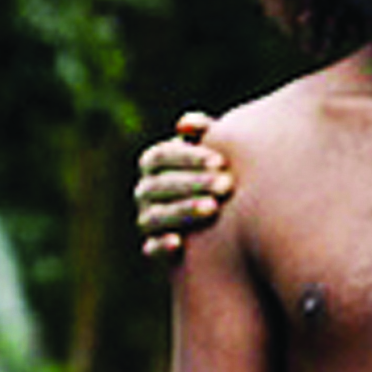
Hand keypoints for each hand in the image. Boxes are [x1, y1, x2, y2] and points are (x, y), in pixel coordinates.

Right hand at [137, 112, 235, 264]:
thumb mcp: (213, 154)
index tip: (220, 161)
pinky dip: (160, 245)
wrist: (221, 223)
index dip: (188, 156)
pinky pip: (151, 248)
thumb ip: (203, 133)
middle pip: (159, 184)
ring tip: (213, 208)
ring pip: (156, 215)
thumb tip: (185, 124)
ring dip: (183, 210)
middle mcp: (145, 190)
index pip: (161, 156)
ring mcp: (147, 218)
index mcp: (154, 164)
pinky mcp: (154, 247)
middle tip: (226, 185)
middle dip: (193, 183)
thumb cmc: (219, 174)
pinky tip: (178, 243)